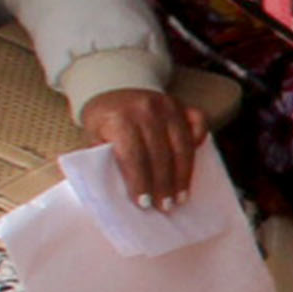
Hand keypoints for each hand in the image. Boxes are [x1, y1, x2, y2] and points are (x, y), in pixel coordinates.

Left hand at [77, 84, 200, 212]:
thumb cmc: (104, 118)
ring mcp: (169, 106)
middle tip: (166, 206)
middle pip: (160, 154)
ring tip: (181, 196)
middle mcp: (147, 110)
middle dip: (164, 184)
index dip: (140, 181)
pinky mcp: (184, 105)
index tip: (144, 203)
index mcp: (120, 118)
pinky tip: (193, 164)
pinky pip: (199, 124)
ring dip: (183, 174)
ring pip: (182, 145)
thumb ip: (103, 157)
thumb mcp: (93, 136)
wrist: (113, 85)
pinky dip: (199, 143)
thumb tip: (118, 188)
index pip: (133, 156)